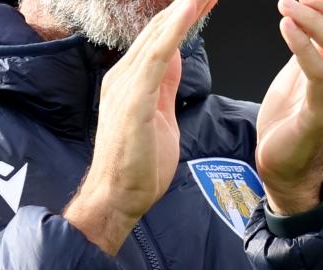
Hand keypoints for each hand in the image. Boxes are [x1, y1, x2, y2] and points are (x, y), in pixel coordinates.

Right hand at [65, 0, 217, 254]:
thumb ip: (163, 86)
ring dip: (183, 10)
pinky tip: (189, 10)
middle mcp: (122, 78)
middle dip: (186, 7)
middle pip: (158, 32)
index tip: (205, 1)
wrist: (117, 197)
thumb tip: (173, 59)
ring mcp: (125, 87)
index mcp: (129, 82)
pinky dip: (174, 31)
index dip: (183, 18)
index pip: (159, 41)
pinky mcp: (133, 100)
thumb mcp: (158, 116)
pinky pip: (156, 57)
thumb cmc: (136, 167)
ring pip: (158, 38)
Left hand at [256, 0, 322, 214]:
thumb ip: (315, 42)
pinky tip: (285, 26)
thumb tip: (313, 6)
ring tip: (286, 5)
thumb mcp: (305, 70)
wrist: (284, 169)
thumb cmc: (292, 118)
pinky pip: (318, 73)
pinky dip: (302, 44)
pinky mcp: (319, 115)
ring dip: (314, 18)